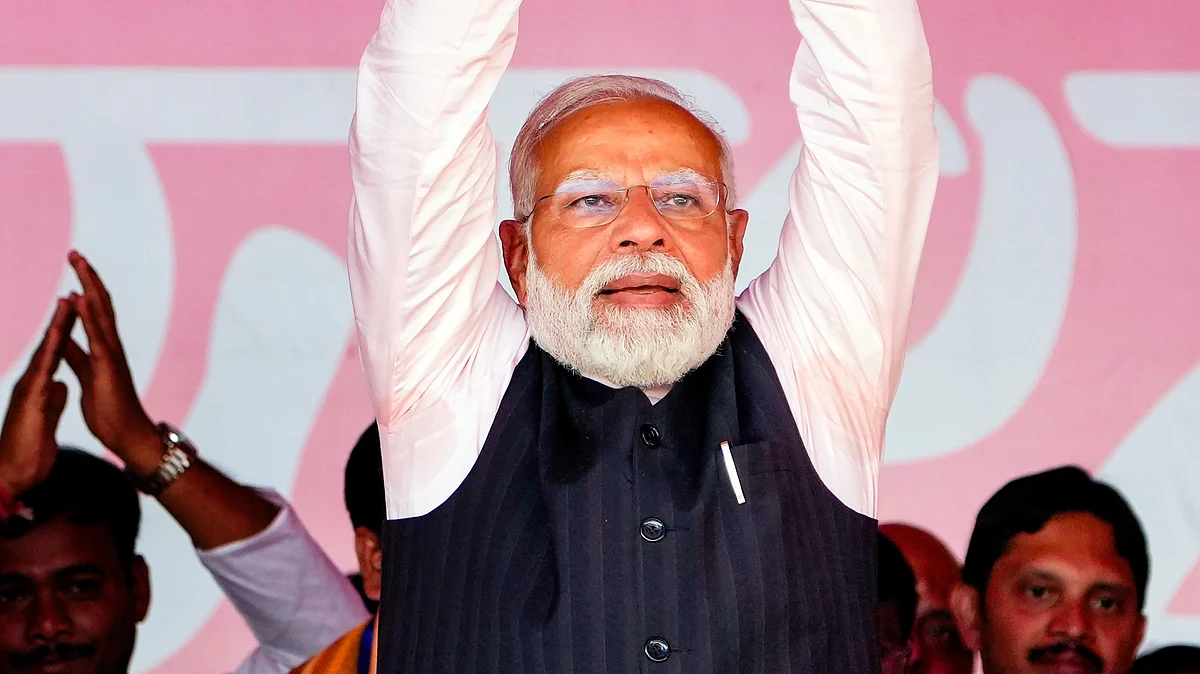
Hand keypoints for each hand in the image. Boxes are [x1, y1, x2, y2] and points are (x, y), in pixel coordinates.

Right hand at [0, 299, 75, 495]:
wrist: (15, 471)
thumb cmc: (30, 447)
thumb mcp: (48, 415)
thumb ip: (53, 397)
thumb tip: (61, 384)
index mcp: (42, 384)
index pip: (59, 351)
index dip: (69, 329)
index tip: (80, 306)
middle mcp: (34, 382)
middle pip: (52, 344)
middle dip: (63, 317)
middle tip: (74, 290)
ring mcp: (30, 388)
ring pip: (46, 351)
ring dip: (57, 326)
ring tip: (67, 301)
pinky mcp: (30, 400)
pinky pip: (42, 371)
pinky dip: (51, 353)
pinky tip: (58, 337)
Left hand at [61, 251, 158, 458]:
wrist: (128, 435)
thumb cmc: (109, 410)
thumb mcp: (86, 378)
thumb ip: (77, 356)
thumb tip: (64, 337)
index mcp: (104, 349)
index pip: (94, 311)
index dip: (85, 288)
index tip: (75, 266)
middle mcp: (111, 346)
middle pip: (100, 303)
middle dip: (87, 277)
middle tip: (74, 253)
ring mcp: (111, 354)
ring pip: (100, 312)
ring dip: (88, 286)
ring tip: (77, 263)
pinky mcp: (107, 367)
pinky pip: (96, 335)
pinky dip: (87, 314)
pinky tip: (78, 297)